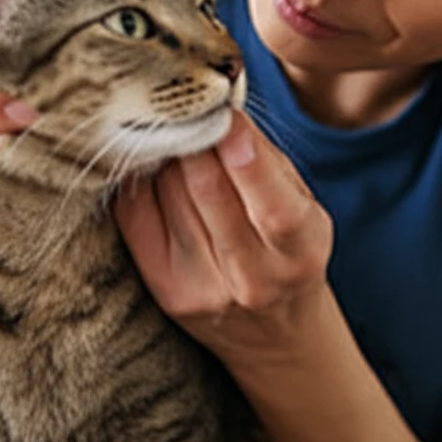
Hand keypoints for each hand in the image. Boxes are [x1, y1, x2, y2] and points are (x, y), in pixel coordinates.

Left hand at [114, 110, 333, 365]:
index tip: (228, 115)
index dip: (246, 155)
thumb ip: (269, 164)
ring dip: (171, 154)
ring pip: (171, 196)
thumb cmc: (289, 251)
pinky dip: (143, 180)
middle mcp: (254, 278)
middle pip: (209, 192)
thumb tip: (223, 111)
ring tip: (178, 131)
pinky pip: (139, 217)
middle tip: (192, 109)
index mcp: (301, 252)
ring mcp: (204, 288)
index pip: (272, 207)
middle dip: (198, 140)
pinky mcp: (165, 291)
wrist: (274, 333)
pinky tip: (154, 163)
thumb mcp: (303, 208)